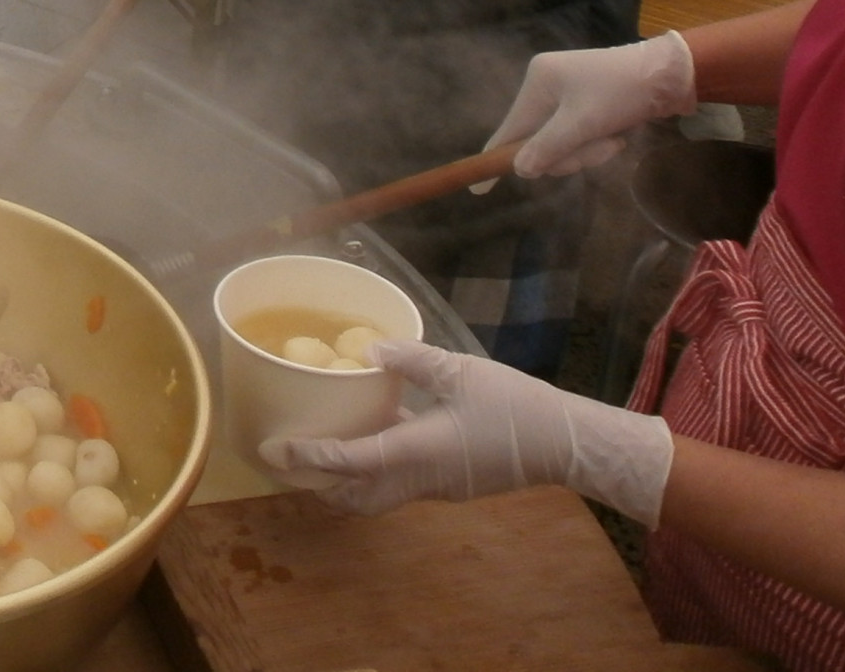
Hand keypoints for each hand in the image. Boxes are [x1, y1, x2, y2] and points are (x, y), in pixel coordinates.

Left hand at [263, 339, 674, 526]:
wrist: (567, 444)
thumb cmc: (516, 407)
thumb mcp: (461, 371)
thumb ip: (412, 359)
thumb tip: (369, 349)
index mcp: (417, 452)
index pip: (349, 462)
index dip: (309, 457)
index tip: (276, 449)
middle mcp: (421, 478)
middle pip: (355, 495)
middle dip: (318, 484)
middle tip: (288, 458)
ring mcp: (436, 486)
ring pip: (376, 493)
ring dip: (344, 479)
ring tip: (318, 448)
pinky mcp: (450, 481)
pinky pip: (399, 481)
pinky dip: (373, 466)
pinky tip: (370, 430)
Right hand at [483, 32, 695, 176]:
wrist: (672, 74)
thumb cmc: (622, 93)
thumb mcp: (583, 123)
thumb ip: (548, 148)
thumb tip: (519, 170)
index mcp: (537, 82)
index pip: (509, 128)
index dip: (496, 158)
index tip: (478, 189)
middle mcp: (545, 85)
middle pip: (538, 139)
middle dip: (568, 152)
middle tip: (599, 150)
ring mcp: (566, 93)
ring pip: (561, 141)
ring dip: (586, 149)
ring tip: (614, 140)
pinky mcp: (586, 102)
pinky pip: (576, 134)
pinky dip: (594, 142)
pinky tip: (616, 135)